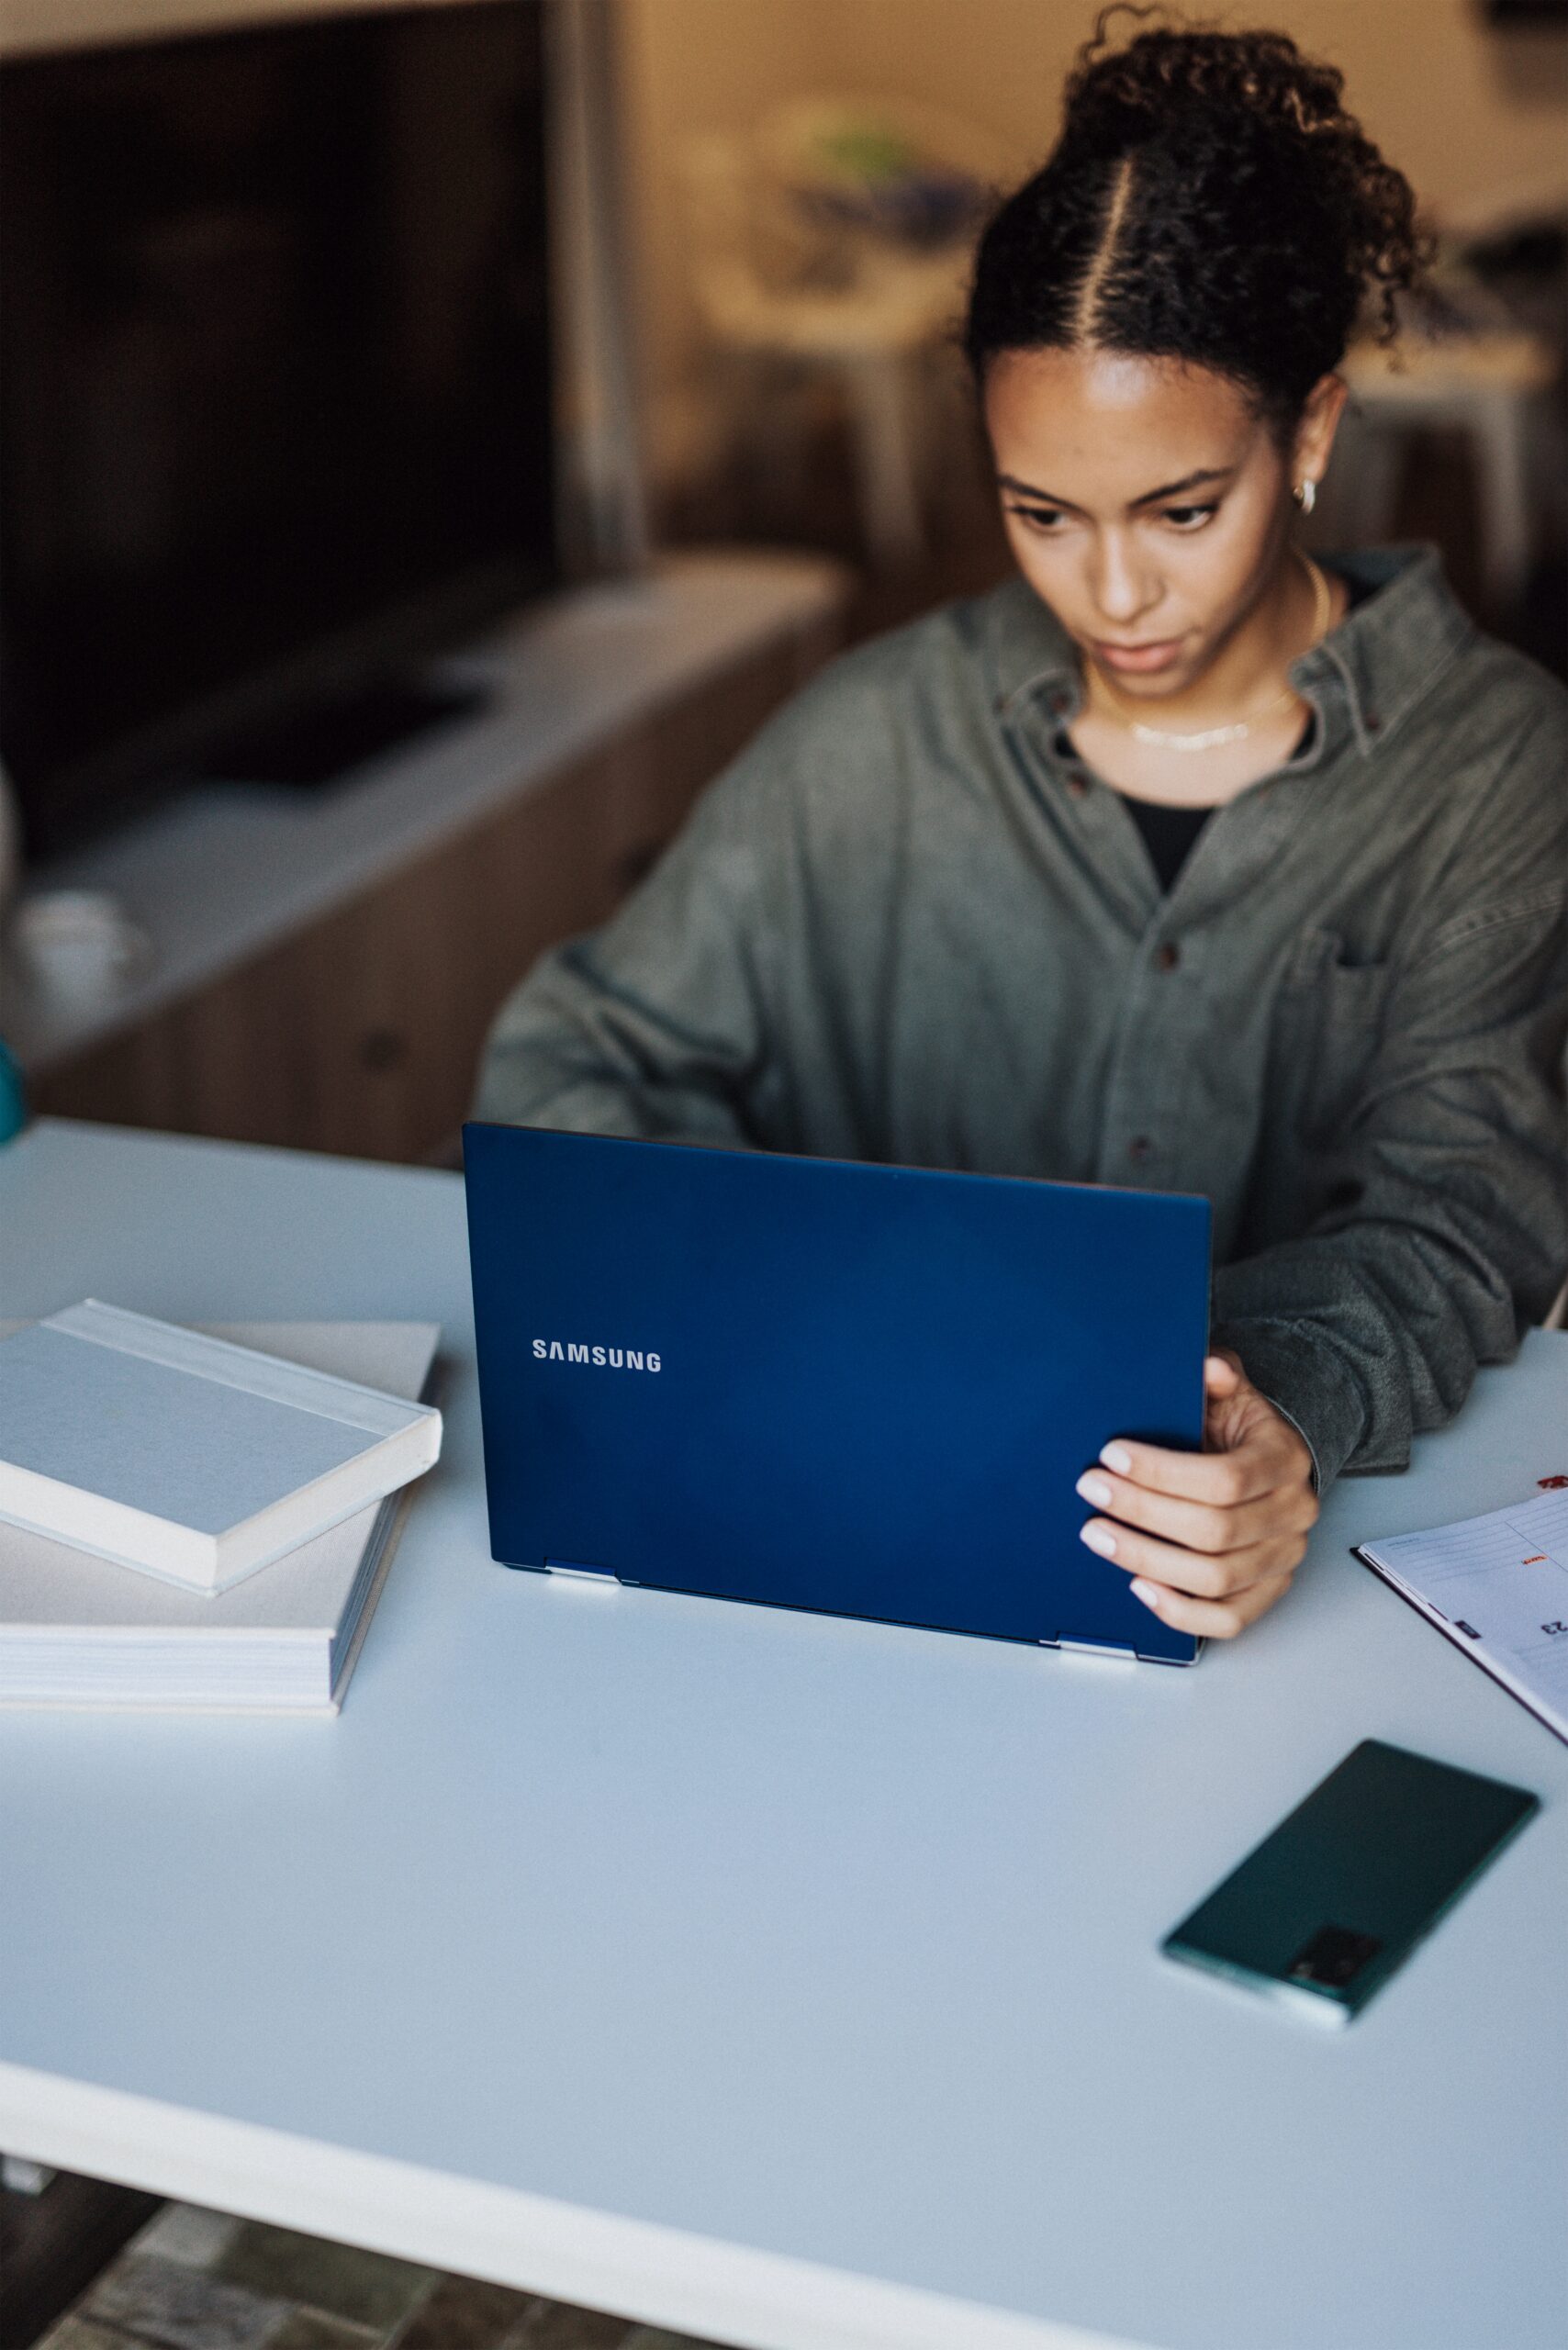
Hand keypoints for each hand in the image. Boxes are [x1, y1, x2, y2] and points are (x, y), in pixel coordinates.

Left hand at [1075, 1352, 1318, 1639]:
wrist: (1270, 1463)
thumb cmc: (1239, 1429)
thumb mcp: (1230, 1392)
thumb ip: (1219, 1377)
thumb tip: (1209, 1368)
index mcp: (1285, 1461)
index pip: (1224, 1478)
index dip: (1161, 1473)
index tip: (1111, 1457)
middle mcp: (1293, 1515)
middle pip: (1214, 1531)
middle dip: (1142, 1512)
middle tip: (1092, 1492)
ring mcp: (1283, 1559)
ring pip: (1215, 1578)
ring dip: (1147, 1559)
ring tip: (1099, 1536)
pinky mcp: (1267, 1592)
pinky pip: (1227, 1619)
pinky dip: (1180, 1611)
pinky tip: (1139, 1585)